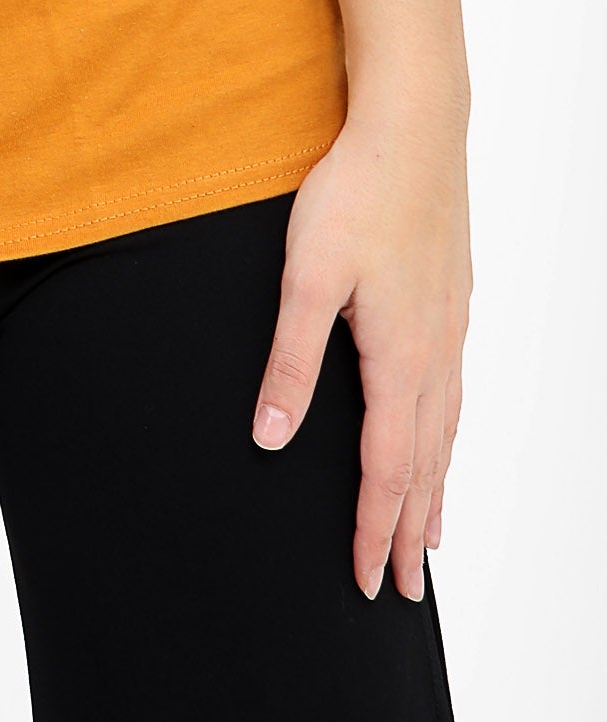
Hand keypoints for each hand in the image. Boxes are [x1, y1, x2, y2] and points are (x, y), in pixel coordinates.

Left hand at [251, 103, 470, 600]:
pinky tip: (440, 434)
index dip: (374, 529)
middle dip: (410, 531)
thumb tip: (269, 435)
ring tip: (429, 534)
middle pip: (424, 466)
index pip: (386, 470)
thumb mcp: (306, 277)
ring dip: (434, 489)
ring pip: (445, 432)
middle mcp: (434, 355)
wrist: (412, 130)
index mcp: (398, 360)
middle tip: (406, 590)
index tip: (367, 581)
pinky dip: (446, 436)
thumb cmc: (356, 195)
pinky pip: (453, 393)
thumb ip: (289, 361)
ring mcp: (448, 329)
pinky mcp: (450, 302)